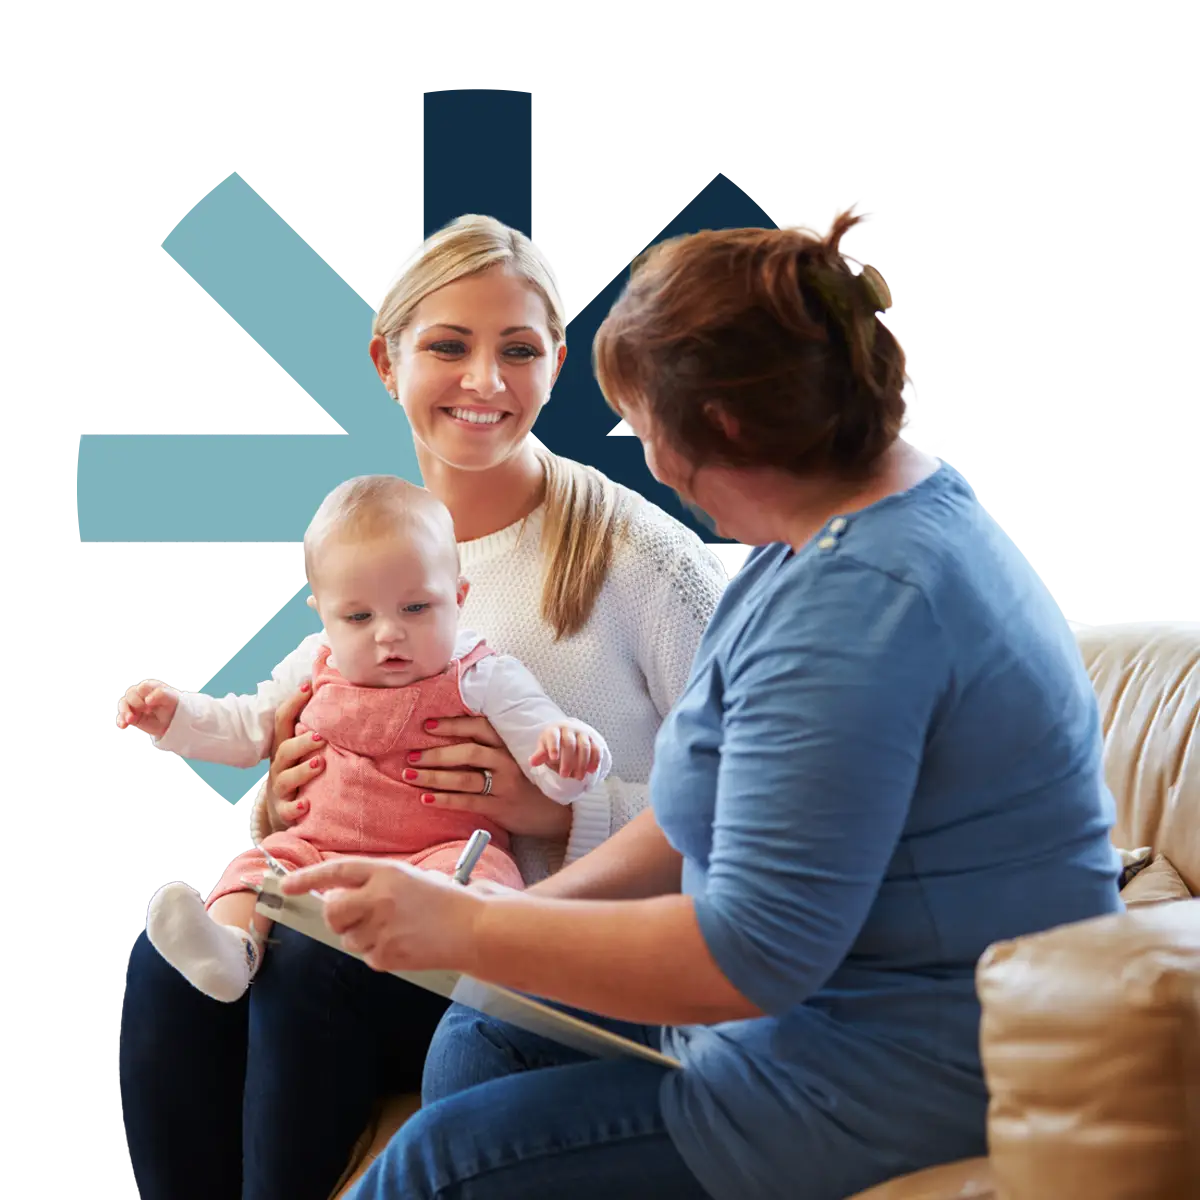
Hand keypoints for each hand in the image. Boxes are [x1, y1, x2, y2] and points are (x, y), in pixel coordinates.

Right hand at [116, 680, 178, 738]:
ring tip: (131, 719)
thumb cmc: (173, 705)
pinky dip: (121, 721)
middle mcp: (140, 694)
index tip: (151, 704)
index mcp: (150, 686)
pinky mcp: (131, 715)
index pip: (142, 687)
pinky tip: (124, 726)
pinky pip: (121, 717)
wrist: (172, 720)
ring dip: (125, 711)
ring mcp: (134, 705)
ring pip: (123, 704)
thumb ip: (161, 694)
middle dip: (136, 703)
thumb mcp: (171, 698)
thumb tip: (147, 700)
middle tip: (148, 711)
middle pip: (130, 694)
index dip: (144, 696)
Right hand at [263, 681, 324, 831]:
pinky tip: (307, 804)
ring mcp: (280, 789)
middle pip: (284, 750)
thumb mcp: (302, 751)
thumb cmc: (299, 772)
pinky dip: (296, 807)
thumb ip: (314, 730)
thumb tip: (333, 696)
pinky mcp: (283, 811)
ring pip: (286, 779)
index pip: (283, 721)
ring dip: (303, 771)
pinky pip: (287, 810)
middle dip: (302, 742)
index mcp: (284, 747)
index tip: (307, 686)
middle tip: (321, 736)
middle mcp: (279, 766)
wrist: (282, 811)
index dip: (293, 703)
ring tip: (320, 764)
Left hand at [279, 857, 484, 973]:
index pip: (337, 872)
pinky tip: (405, 944)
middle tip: (352, 918)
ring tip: (396, 930)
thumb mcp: (410, 879)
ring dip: (363, 937)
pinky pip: (368, 957)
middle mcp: (380, 898)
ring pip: (349, 939)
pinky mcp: (388, 956)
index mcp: (386, 872)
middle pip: (333, 912)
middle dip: (336, 917)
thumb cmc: (445, 901)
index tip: (287, 885)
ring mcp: (383, 928)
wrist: (474, 928)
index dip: (308, 878)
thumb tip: (336, 898)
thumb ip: (374, 885)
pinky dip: (381, 954)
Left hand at [405, 715, 571, 839]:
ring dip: (434, 776)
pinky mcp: (500, 807)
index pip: (479, 727)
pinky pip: (468, 802)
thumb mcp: (516, 757)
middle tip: (411, 755)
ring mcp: (504, 785)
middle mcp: (507, 762)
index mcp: (509, 745)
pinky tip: (426, 798)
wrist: (556, 812)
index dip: (453, 725)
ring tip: (410, 775)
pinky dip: (445, 800)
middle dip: (436, 753)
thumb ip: (492, 748)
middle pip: (468, 752)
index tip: (427, 725)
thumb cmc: (530, 782)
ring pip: (464, 778)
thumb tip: (452, 740)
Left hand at [530, 723, 601, 780]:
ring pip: (584, 747)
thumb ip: (540, 755)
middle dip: (567, 761)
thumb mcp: (545, 748)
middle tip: (564, 776)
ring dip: (582, 763)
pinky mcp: (593, 739)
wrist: (569, 733)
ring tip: (578, 777)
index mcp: (555, 730)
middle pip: (569, 744)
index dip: (553, 746)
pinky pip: (596, 749)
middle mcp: (570, 729)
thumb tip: (532, 762)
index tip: (553, 758)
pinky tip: (591, 771)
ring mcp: (583, 733)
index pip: (553, 736)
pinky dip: (595, 760)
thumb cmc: (554, 743)